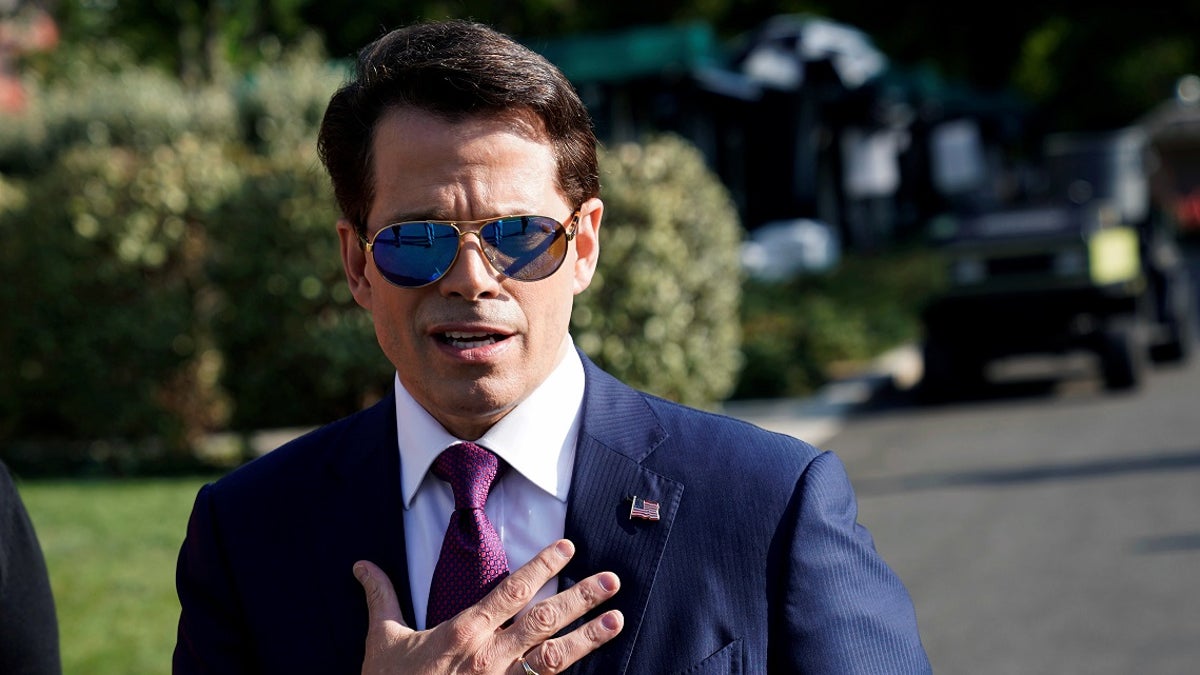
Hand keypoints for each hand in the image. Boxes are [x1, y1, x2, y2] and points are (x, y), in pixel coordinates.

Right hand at [355, 539, 622, 674]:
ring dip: (588, 639)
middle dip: (581, 598)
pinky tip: (593, 670)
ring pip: (554, 658)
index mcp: (464, 633)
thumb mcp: (381, 640)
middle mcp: (490, 658)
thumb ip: (381, 597)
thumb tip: (362, 565)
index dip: (542, 566)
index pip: (512, 590)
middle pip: (545, 621)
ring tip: (616, 620)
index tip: (568, 547)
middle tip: (612, 580)